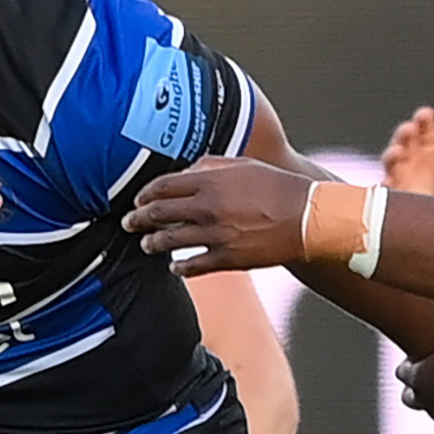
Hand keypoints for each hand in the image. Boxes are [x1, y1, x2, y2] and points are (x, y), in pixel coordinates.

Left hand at [124, 156, 312, 269]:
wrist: (305, 218)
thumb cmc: (276, 187)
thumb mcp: (243, 166)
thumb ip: (211, 165)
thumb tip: (186, 170)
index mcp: (210, 182)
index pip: (163, 186)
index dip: (145, 193)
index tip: (138, 199)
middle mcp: (208, 208)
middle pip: (159, 213)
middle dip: (138, 219)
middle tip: (129, 222)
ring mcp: (216, 235)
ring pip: (170, 241)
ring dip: (153, 243)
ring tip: (147, 245)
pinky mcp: (227, 258)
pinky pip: (193, 266)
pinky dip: (179, 267)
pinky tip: (173, 267)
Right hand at [380, 102, 433, 197]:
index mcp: (430, 154)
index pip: (423, 131)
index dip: (423, 121)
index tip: (425, 114)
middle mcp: (412, 168)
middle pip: (403, 145)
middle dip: (404, 136)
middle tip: (410, 130)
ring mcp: (401, 187)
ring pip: (390, 167)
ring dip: (391, 156)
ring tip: (398, 151)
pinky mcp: (391, 208)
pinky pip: (381, 196)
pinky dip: (383, 188)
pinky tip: (388, 182)